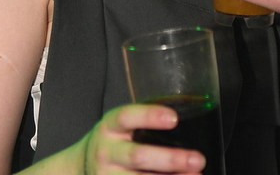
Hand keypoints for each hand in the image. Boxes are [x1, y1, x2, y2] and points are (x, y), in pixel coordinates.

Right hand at [83, 104, 205, 173]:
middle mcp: (106, 152)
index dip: (149, 116)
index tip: (174, 118)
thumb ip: (145, 122)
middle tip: (198, 159)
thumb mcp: (122, 125)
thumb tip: (190, 115)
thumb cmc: (115, 139)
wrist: (82, 164)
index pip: (127, 117)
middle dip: (170, 159)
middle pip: (137, 156)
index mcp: (110, 126)